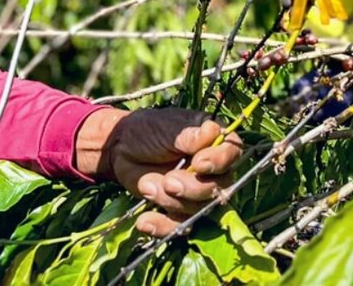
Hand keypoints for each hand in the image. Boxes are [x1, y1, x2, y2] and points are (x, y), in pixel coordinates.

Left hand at [74, 108, 243, 236]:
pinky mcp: (180, 209)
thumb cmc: (147, 129)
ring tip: (147, 186)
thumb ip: (188, 134)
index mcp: (214, 141)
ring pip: (199, 208)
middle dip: (194, 188)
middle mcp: (212, 169)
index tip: (199, 163)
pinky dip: (162, 226)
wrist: (120, 147)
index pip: (232, 154)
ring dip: (172, 202)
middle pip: (219, 188)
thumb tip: (213, 132)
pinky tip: (144, 222)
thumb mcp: (166, 127)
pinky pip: (180, 226)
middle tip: (169, 181)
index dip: (219, 162)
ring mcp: (197, 191)